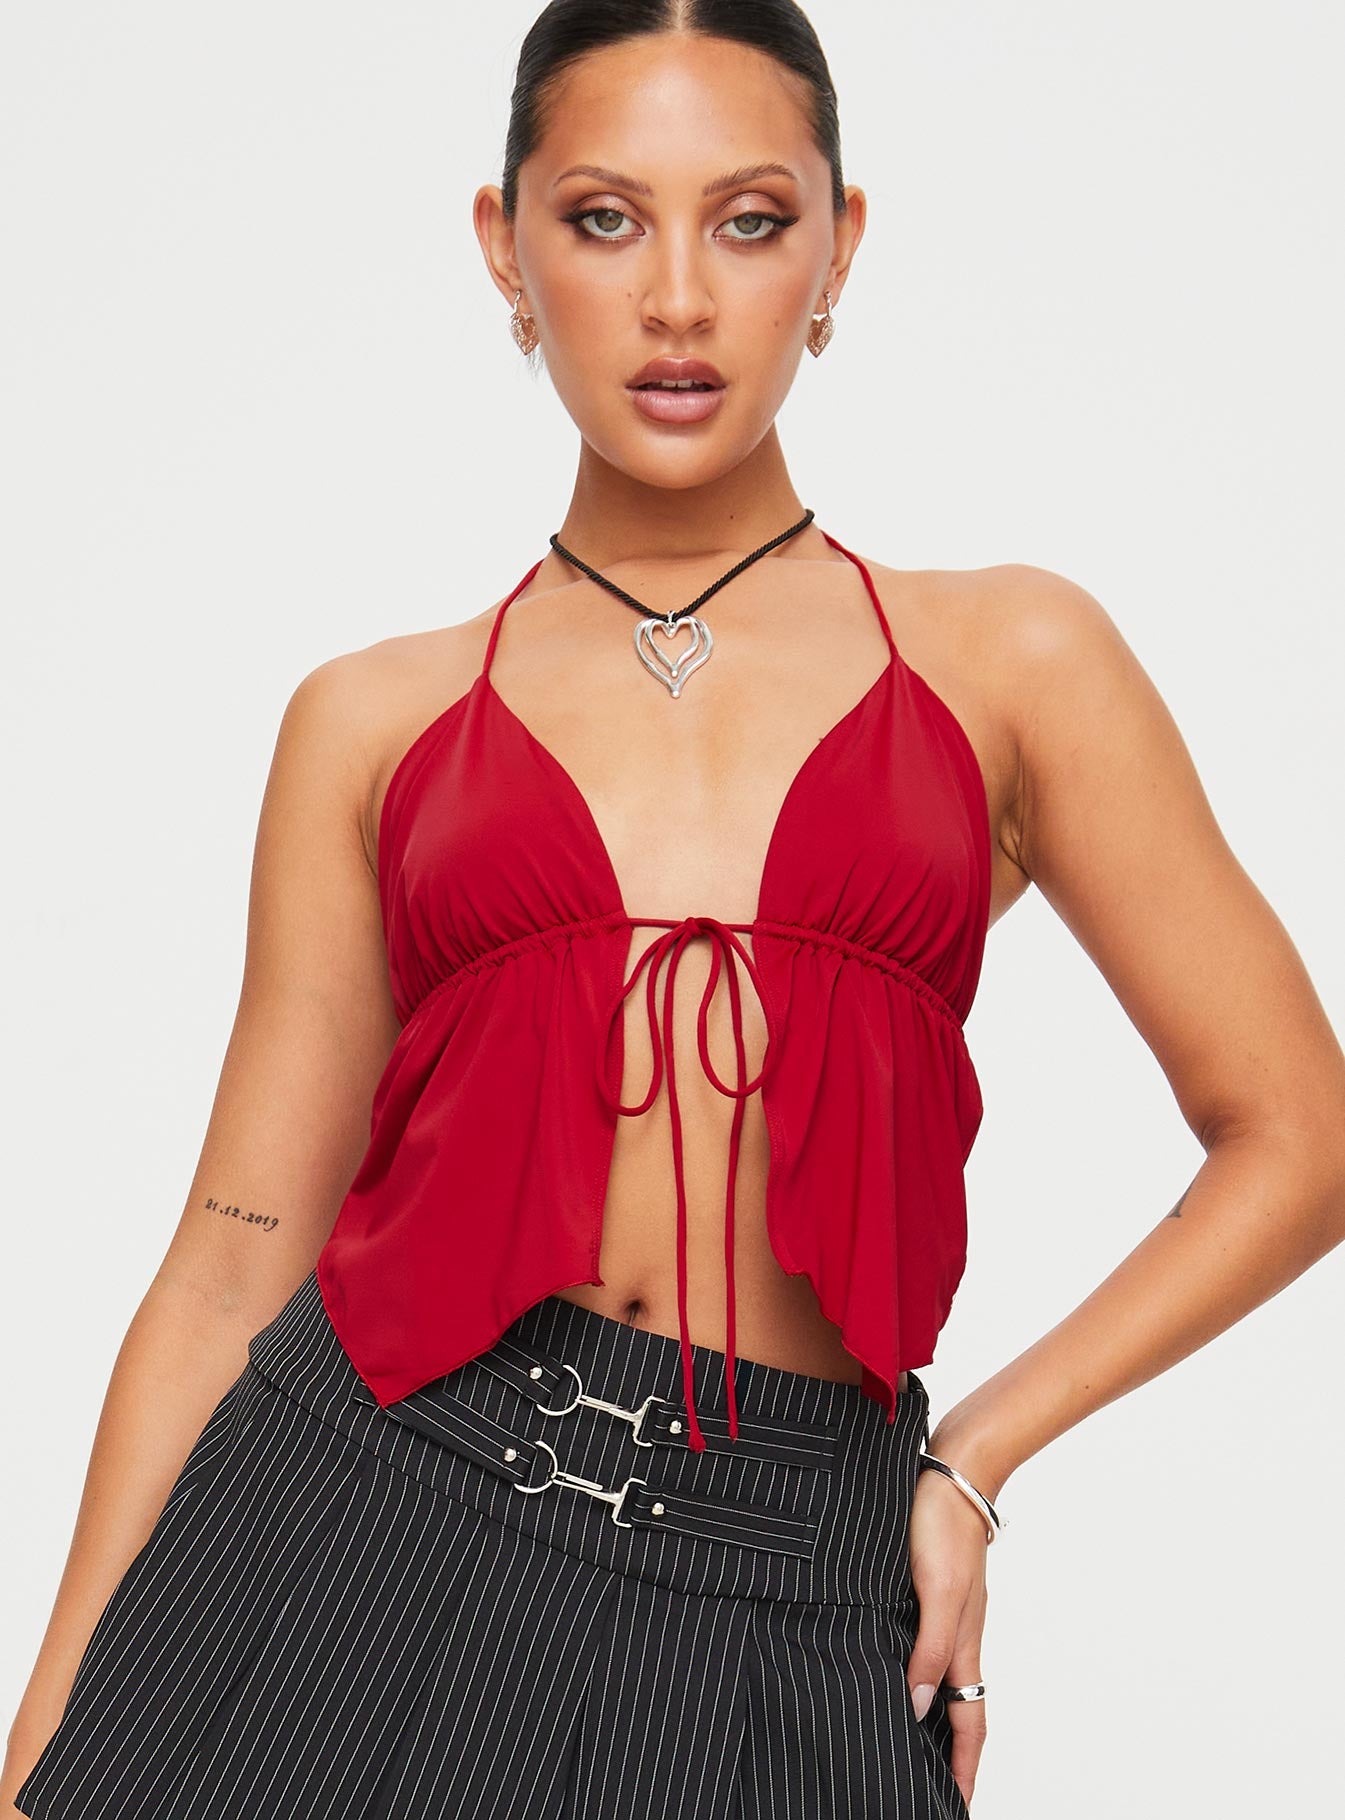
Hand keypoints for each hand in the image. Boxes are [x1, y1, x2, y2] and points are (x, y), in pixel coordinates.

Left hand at [905, 1456, 991, 1809]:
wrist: (951, 1472)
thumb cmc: (944, 1527)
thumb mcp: (937, 1593)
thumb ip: (931, 1650)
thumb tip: (920, 1708)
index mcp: (964, 1642)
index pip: (969, 1722)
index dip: (963, 1768)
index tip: (957, 1807)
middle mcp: (957, 1633)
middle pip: (958, 1708)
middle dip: (949, 1754)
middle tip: (931, 1789)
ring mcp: (946, 1611)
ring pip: (941, 1677)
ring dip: (932, 1716)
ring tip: (910, 1745)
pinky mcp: (930, 1589)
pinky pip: (926, 1646)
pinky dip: (917, 1672)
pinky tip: (893, 1671)